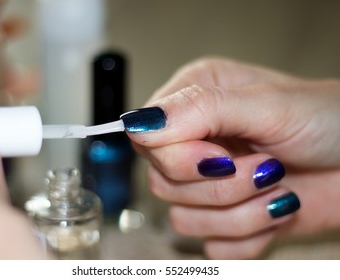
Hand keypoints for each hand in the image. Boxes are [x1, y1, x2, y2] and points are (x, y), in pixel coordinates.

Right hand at [121, 57, 339, 258]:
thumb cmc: (326, 120)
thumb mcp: (267, 104)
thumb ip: (200, 108)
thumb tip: (137, 123)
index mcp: (194, 103)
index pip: (147, 138)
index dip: (180, 157)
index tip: (225, 156)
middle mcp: (194, 143)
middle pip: (162, 183)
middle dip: (221, 185)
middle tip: (265, 166)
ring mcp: (206, 184)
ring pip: (183, 221)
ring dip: (240, 212)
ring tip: (278, 185)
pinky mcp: (225, 220)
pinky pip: (212, 248)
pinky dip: (249, 236)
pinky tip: (275, 211)